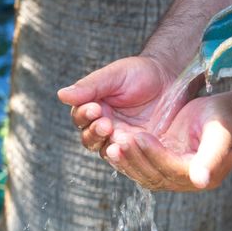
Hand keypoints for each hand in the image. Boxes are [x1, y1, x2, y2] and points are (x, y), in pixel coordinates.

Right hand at [57, 56, 196, 152]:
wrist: (170, 78)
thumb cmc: (139, 73)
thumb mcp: (114, 75)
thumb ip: (89, 86)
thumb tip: (61, 94)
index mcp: (93, 109)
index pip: (80, 118)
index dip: (84, 115)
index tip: (95, 107)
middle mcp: (104, 126)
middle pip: (89, 139)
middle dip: (95, 132)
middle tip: (106, 123)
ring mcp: (121, 139)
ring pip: (105, 150)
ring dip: (108, 144)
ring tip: (117, 135)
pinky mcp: (138, 148)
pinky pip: (127, 157)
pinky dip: (126, 154)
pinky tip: (131, 146)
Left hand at [105, 93, 231, 190]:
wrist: (225, 115)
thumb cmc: (225, 119)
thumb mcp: (221, 132)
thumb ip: (212, 156)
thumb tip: (200, 181)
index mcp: (204, 174)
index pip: (173, 170)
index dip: (156, 155)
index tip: (139, 137)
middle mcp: (186, 180)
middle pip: (154, 176)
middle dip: (135, 158)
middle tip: (117, 140)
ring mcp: (172, 174)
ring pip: (143, 174)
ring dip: (126, 160)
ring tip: (112, 142)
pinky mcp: (160, 165)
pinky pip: (139, 167)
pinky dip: (125, 158)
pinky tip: (111, 145)